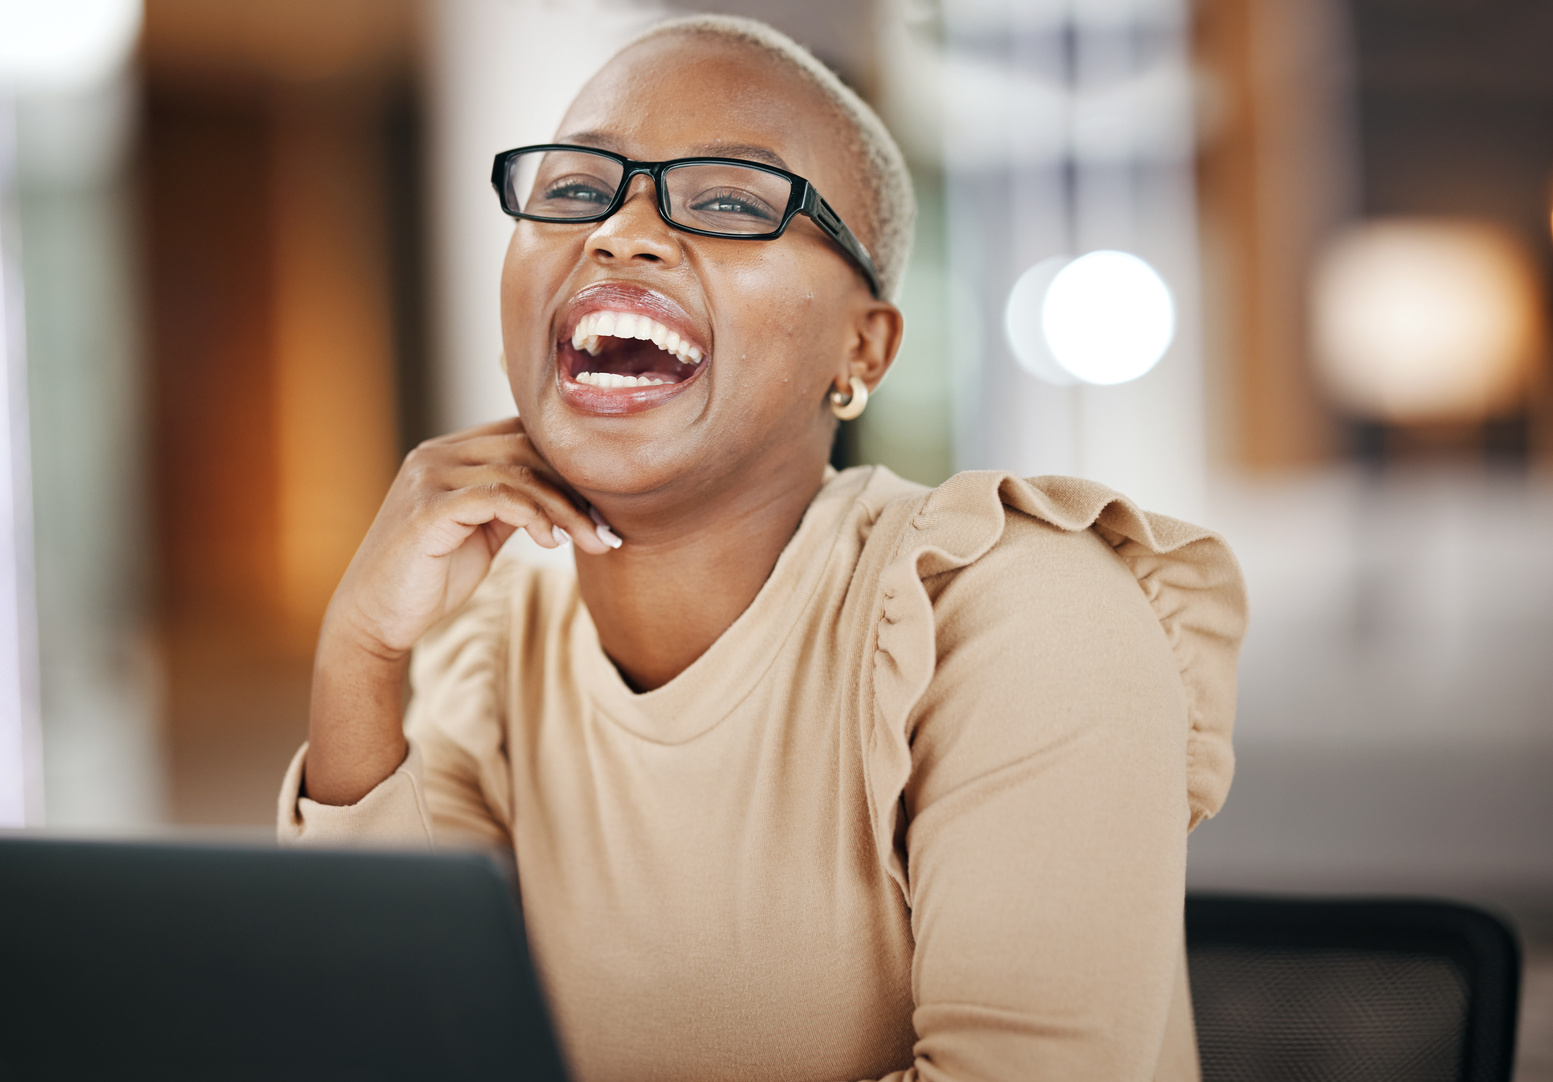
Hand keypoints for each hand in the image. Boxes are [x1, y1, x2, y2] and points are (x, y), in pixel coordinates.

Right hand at [303, 417, 612, 805]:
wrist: (375, 618)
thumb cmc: (430, 578)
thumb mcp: (482, 533)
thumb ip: (514, 505)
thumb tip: (568, 495)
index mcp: (452, 452)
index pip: (525, 435)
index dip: (572, 466)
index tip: (606, 508)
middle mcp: (438, 454)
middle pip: (529, 447)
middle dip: (578, 488)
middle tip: (609, 529)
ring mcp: (429, 477)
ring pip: (520, 472)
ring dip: (566, 508)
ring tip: (591, 541)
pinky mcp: (427, 508)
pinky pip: (497, 496)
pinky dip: (534, 516)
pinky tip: (553, 542)